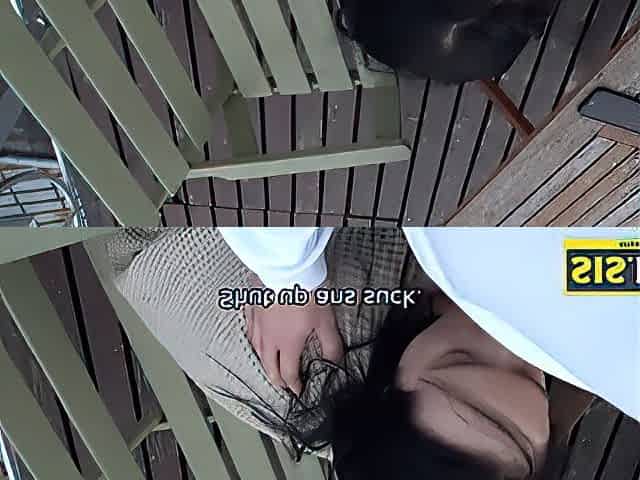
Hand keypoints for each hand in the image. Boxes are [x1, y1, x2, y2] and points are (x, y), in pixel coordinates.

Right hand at [245, 277, 343, 394]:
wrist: (286, 268)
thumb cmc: (305, 292)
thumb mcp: (325, 321)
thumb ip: (330, 344)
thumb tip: (336, 361)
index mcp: (287, 344)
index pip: (288, 373)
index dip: (294, 385)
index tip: (298, 390)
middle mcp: (269, 338)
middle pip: (268, 366)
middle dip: (277, 379)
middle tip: (283, 384)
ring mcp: (257, 323)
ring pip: (256, 350)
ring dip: (264, 362)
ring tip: (269, 366)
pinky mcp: (251, 308)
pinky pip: (249, 330)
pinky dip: (253, 340)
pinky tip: (256, 337)